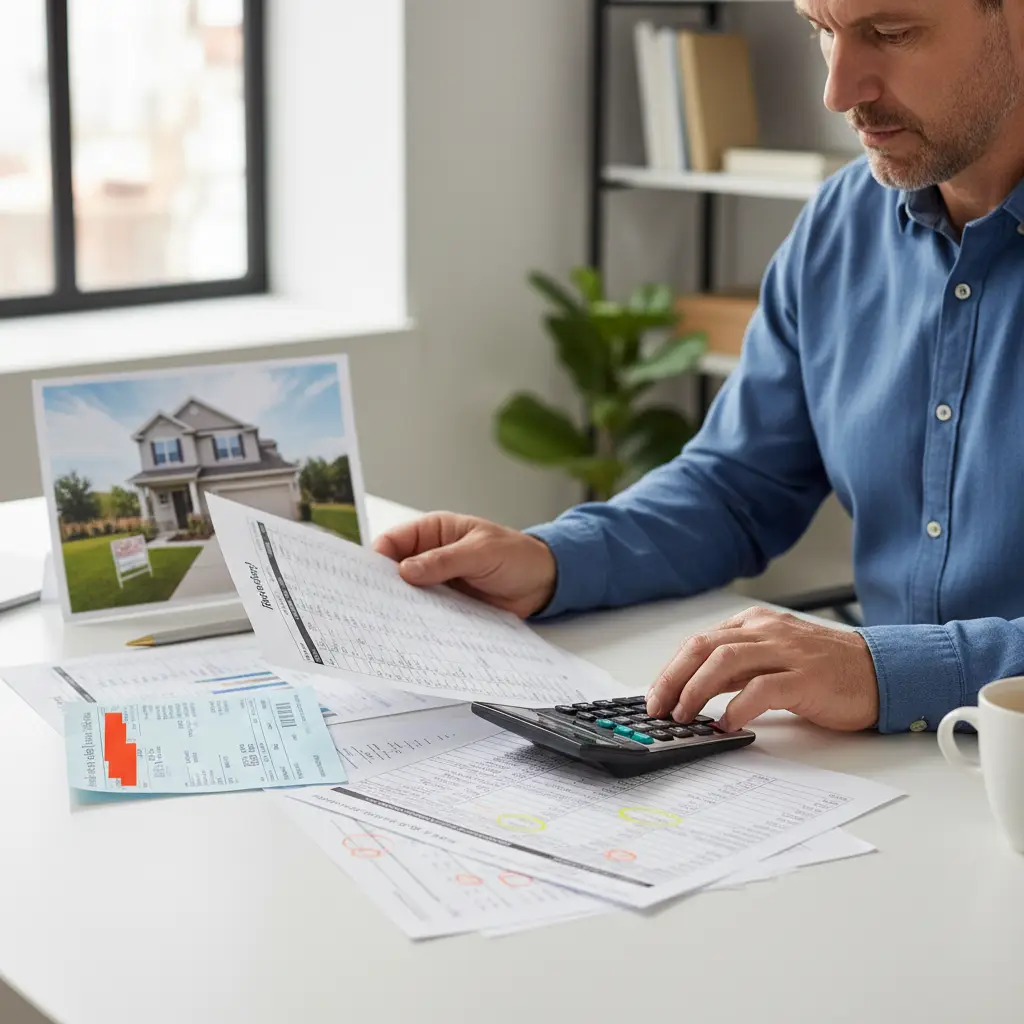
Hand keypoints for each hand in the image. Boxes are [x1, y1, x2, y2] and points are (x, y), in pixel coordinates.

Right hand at [373, 512, 556, 618]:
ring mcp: (438, 584)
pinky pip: (427, 615)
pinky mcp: (448, 607)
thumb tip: (406, 570)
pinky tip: (413, 634)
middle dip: (384, 587)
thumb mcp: (481, 552)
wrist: (544, 583)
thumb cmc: (517, 555)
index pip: (394, 541)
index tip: (367, 579)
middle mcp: (430, 557)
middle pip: (395, 571)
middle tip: (373, 606)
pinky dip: (420, 623)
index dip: (378, 558)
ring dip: (402, 608)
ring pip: (409, 596)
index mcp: (434, 532)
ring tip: (388, 626)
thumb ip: (444, 561)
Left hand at [645, 606, 878, 732]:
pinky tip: (726, 723)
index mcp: (754, 624)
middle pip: (703, 647)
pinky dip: (737, 706)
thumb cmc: (824, 670)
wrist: (880, 671)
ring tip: (684, 716)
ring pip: (725, 661)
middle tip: (658, 708)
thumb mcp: (772, 659)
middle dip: (673, 678)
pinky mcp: (805, 677)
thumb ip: (736, 669)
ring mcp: (786, 652)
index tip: (654, 696)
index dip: (671, 670)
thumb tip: (692, 691)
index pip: (699, 642)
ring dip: (696, 690)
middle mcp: (766, 631)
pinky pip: (762, 687)